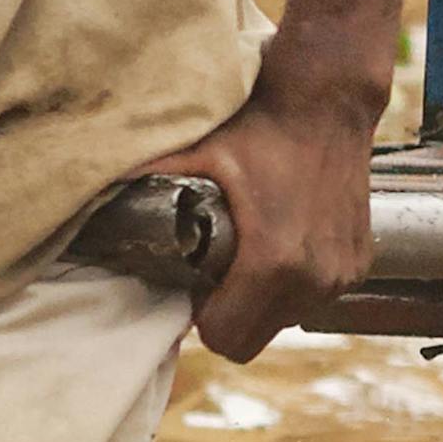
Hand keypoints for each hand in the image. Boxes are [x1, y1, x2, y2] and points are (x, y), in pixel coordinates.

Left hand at [137, 88, 380, 362]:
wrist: (329, 101)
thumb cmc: (260, 127)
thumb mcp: (196, 155)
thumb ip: (143, 181)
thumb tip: (82, 197)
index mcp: (273, 262)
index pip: (225, 339)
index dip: (202, 318)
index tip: (198, 284)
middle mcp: (314, 278)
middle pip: (254, 340)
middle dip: (231, 315)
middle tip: (219, 271)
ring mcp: (342, 273)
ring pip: (285, 320)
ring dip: (265, 301)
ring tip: (254, 252)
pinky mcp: (360, 263)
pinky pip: (314, 297)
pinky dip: (296, 283)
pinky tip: (287, 241)